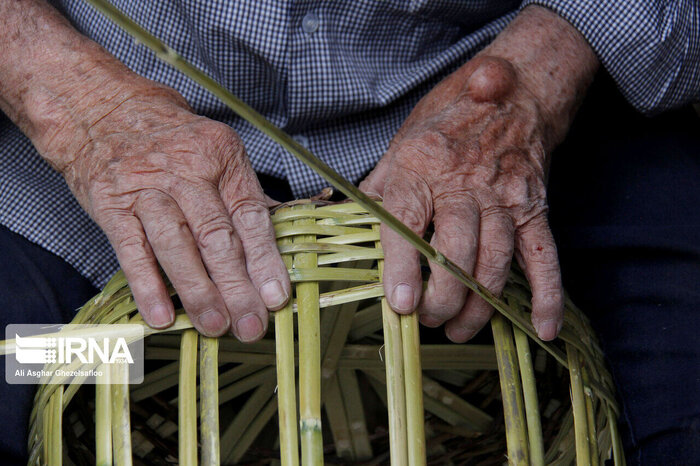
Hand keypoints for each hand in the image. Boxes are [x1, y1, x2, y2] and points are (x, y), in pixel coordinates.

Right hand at [0, 0, 290, 339]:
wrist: (101, 109)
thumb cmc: (168, 138)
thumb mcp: (215, 150)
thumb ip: (245, 193)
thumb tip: (284, 230)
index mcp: (221, 156)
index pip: (250, 215)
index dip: (265, 260)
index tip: (276, 296)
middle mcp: (186, 170)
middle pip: (217, 237)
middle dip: (236, 287)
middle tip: (251, 325)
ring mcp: (147, 187)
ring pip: (177, 246)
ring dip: (198, 291)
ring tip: (215, 326)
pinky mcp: (112, 204)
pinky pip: (132, 251)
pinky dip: (147, 285)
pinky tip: (161, 315)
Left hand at [361, 6, 597, 341]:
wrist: (514, 94)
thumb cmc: (448, 122)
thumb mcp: (399, 146)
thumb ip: (376, 192)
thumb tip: (342, 225)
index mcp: (420, 166)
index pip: (406, 223)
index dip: (403, 267)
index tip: (400, 303)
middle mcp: (464, 183)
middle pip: (457, 251)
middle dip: (443, 297)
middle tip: (429, 319)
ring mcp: (504, 197)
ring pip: (495, 261)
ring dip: (480, 305)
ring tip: (460, 328)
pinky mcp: (536, 208)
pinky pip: (544, 256)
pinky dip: (547, 295)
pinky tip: (541, 328)